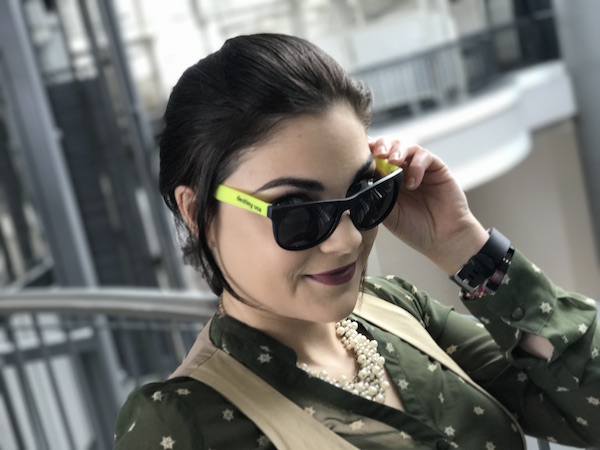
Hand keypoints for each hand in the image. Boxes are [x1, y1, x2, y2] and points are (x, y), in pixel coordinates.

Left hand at [369, 137, 488, 273]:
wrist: (443, 239)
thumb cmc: (415, 229)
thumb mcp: (389, 215)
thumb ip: (376, 197)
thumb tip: (359, 183)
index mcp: (387, 181)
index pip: (375, 159)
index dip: (368, 152)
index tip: (359, 154)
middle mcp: (403, 171)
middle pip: (389, 146)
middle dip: (382, 145)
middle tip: (378, 154)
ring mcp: (419, 169)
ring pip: (406, 147)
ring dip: (397, 150)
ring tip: (393, 162)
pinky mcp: (437, 168)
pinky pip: (424, 156)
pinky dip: (416, 165)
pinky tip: (412, 183)